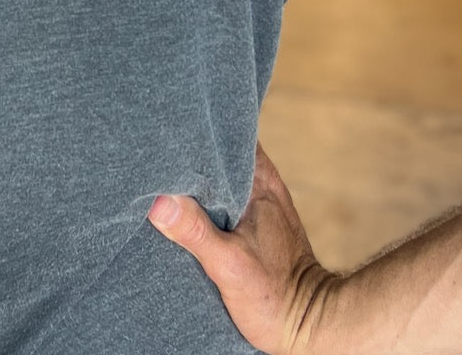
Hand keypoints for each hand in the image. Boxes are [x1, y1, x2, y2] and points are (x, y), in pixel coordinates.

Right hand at [147, 144, 336, 354]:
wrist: (308, 327)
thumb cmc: (274, 297)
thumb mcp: (228, 264)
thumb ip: (195, 230)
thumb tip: (158, 201)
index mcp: (258, 179)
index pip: (222, 138)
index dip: (192, 134)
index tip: (162, 135)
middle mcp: (260, 182)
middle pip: (216, 154)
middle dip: (188, 154)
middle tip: (154, 158)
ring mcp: (257, 200)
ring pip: (218, 175)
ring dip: (194, 177)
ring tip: (161, 178)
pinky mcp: (251, 220)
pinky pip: (221, 195)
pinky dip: (202, 196)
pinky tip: (181, 206)